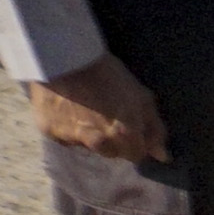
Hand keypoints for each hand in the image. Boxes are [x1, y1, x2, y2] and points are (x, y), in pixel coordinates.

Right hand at [28, 56, 166, 161]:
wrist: (64, 57)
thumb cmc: (108, 73)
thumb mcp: (141, 97)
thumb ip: (154, 129)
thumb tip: (163, 157)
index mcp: (125, 134)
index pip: (135, 155)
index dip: (136, 142)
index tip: (130, 127)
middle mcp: (100, 142)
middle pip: (112, 153)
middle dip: (115, 141)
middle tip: (107, 116)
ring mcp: (73, 138)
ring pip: (88, 147)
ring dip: (91, 136)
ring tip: (86, 111)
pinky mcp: (50, 132)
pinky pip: (64, 137)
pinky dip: (67, 128)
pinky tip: (67, 108)